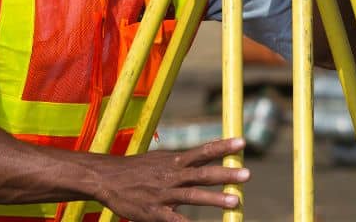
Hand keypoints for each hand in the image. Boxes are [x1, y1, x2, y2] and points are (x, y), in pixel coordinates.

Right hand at [95, 137, 249, 221]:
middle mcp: (172, 175)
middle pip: (203, 173)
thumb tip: (209, 153)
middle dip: (226, 174)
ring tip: (235, 201)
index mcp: (175, 161)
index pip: (204, 151)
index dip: (223, 146)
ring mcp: (163, 194)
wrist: (107, 179)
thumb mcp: (162, 159)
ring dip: (215, 198)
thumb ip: (185, 159)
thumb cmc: (138, 169)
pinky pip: (173, 219)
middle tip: (247, 174)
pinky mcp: (153, 212)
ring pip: (193, 195)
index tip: (243, 142)